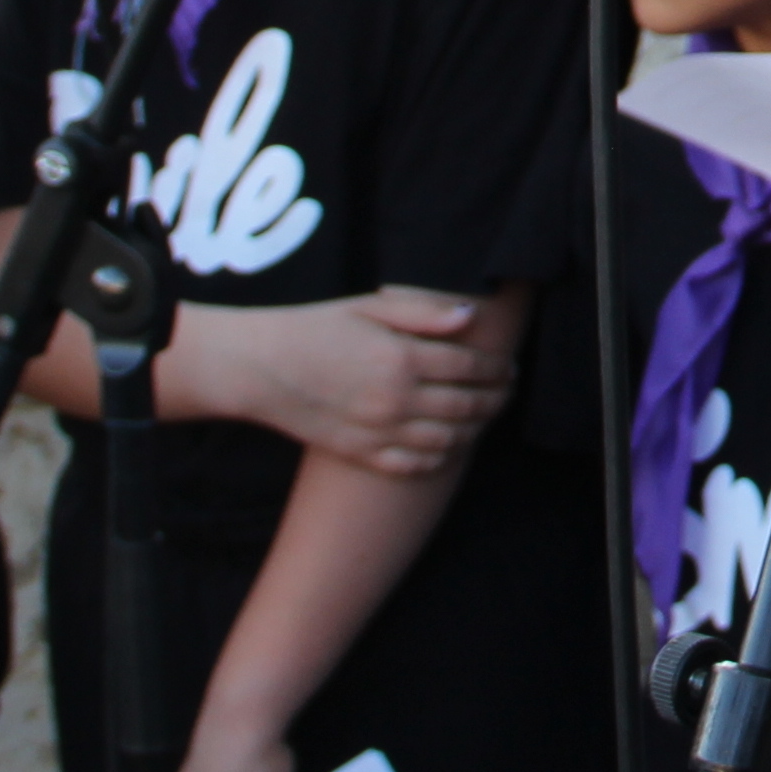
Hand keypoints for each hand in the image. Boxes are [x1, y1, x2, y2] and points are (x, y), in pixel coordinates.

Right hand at [188, 289, 517, 477]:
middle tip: (507, 392)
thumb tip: (470, 314)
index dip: (498, 369)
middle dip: (497, 400)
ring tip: (483, 417)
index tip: (509, 367)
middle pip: (468, 406)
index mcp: (402, 357)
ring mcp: (379, 430)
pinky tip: (446, 444)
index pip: (472, 367)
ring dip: (475, 429)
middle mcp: (396, 398)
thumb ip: (423, 312)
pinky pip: (414, 464)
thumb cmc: (315, 328)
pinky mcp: (361, 453)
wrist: (262, 366)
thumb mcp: (370, 306)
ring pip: (448, 439)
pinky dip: (439, 458)